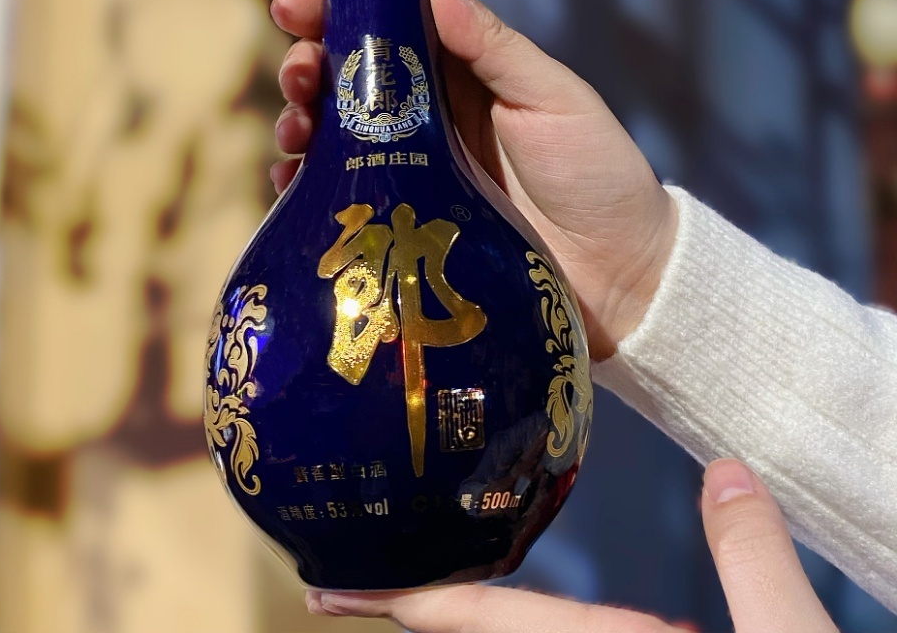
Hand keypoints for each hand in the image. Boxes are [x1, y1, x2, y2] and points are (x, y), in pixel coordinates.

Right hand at [271, 0, 675, 360]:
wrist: (620, 277)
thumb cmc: (597, 173)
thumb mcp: (552, 98)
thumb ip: (494, 44)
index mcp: (461, 72)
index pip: (389, 24)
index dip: (339, 7)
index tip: (298, 5)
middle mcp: (426, 116)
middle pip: (348, 78)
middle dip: (308, 65)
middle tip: (298, 73)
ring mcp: (411, 171)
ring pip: (334, 135)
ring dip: (301, 122)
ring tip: (295, 130)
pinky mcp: (403, 225)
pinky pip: (341, 198)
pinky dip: (307, 187)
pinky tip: (293, 184)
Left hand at [304, 460, 837, 631]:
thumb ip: (754, 559)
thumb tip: (724, 468)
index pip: (488, 621)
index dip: (406, 602)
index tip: (330, 591)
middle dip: (415, 613)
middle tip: (340, 582)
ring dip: (463, 626)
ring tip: (406, 586)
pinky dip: (515, 630)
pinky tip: (521, 618)